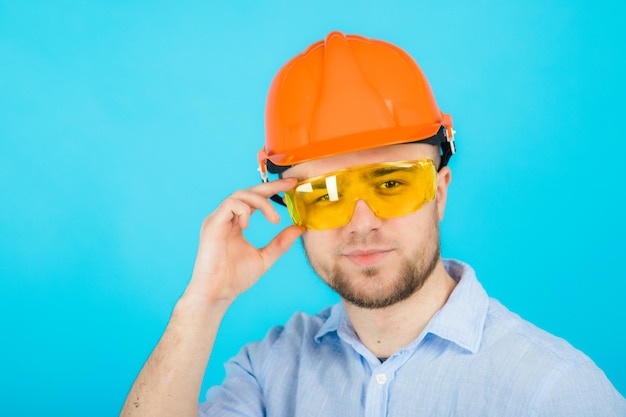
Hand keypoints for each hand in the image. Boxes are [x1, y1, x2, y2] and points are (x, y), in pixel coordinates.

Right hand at [184, 178, 304, 305]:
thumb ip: (281, 242)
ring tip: (275, 219)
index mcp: (235, 223)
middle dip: (271, 186)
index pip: (255, 199)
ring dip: (261, 203)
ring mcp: (217, 219)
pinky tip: (249, 225)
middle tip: (291, 185)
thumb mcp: (265, 257)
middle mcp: (225, 218)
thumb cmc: (235, 278)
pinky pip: (230, 204)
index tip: (292, 186)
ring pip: (240, 195)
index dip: (273, 190)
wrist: (217, 293)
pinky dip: (244, 210)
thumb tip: (300, 228)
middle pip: (248, 191)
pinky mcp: (212, 224)